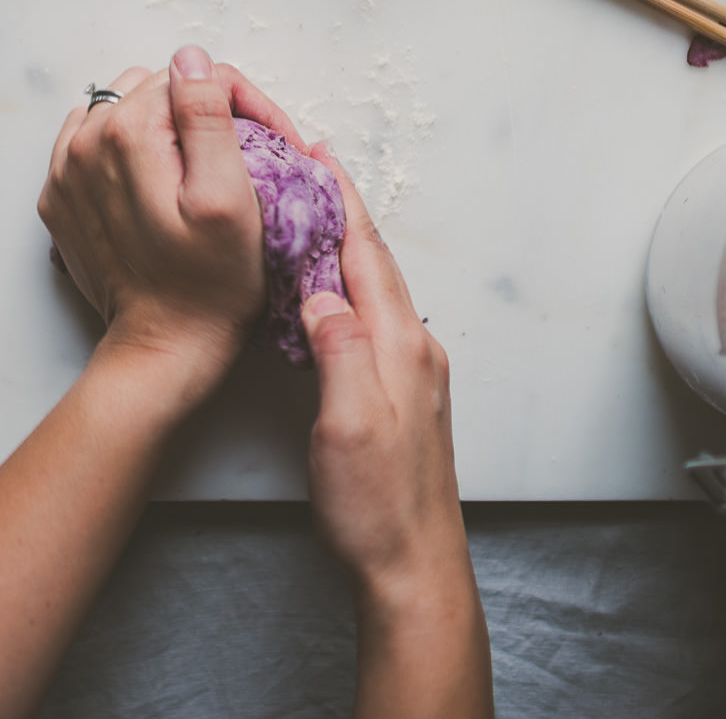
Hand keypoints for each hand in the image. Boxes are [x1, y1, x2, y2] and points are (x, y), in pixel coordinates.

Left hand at [37, 46, 306, 399]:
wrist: (165, 348)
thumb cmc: (212, 284)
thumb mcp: (229, 197)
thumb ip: (208, 115)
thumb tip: (190, 59)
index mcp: (125, 133)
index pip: (195, 78)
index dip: (246, 106)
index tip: (276, 147)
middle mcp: (83, 142)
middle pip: (158, 91)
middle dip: (205, 113)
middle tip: (247, 161)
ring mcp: (65, 172)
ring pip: (126, 113)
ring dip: (166, 130)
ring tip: (200, 172)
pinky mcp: (62, 200)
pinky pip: (98, 147)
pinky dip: (131, 156)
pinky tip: (159, 187)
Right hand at [300, 146, 467, 605]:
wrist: (414, 568)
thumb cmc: (379, 506)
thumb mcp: (347, 424)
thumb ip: (338, 350)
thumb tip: (319, 292)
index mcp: (399, 345)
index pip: (365, 255)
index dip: (341, 203)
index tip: (317, 156)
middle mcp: (412, 349)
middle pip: (374, 263)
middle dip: (343, 212)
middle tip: (311, 167)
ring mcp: (410, 373)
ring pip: (374, 290)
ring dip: (345, 247)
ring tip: (315, 215)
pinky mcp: (401, 397)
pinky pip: (372, 320)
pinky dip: (348, 289)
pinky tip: (330, 295)